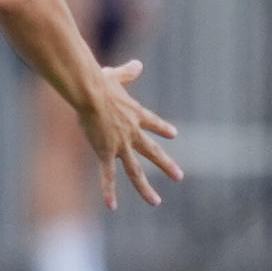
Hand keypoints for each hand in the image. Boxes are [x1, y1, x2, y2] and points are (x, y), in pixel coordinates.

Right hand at [77, 59, 183, 209]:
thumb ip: (127, 72)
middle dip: (166, 165)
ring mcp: (120, 145)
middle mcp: (132, 133)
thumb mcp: (116, 76)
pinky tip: (111, 206)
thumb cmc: (100, 82)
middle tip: (179, 176)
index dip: (162, 129)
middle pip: (152, 152)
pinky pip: (108, 176)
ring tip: (156, 201)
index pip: (152, 123)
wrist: (92, 94)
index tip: (173, 135)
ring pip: (135, 171)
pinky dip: (109, 191)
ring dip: (145, 188)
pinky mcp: (105, 153)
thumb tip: (138, 64)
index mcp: (135, 114)